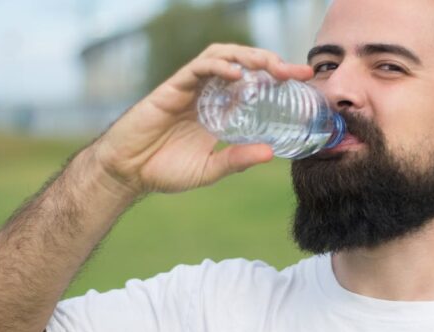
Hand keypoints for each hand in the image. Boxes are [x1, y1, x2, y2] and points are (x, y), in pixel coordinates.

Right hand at [91, 44, 313, 194]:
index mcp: (220, 110)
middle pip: (243, 64)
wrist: (128, 172)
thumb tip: (270, 153)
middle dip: (271, 62)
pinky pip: (198, 68)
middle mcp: (208, 93)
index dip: (278, 77)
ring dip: (249, 57)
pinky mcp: (172, 87)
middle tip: (296, 72)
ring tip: (271, 66)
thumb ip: (236, 160)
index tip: (305, 80)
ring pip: (223, 57)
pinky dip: (219, 67)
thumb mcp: (209, 169)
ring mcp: (190, 88)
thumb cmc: (164, 170)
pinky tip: (236, 75)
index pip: (254, 83)